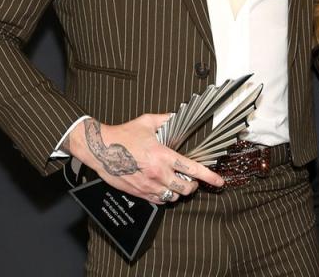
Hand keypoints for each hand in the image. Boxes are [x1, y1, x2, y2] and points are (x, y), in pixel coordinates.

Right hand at [66, 114, 224, 203]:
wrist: (100, 149)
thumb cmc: (122, 135)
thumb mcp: (147, 122)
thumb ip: (166, 119)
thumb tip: (177, 116)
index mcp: (162, 156)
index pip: (192, 169)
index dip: (209, 177)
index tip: (218, 181)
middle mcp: (157, 173)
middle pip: (186, 188)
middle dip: (193, 185)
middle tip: (193, 180)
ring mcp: (148, 185)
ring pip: (173, 197)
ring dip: (179, 192)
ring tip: (178, 183)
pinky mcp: (139, 192)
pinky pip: (159, 201)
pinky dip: (165, 197)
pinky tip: (163, 187)